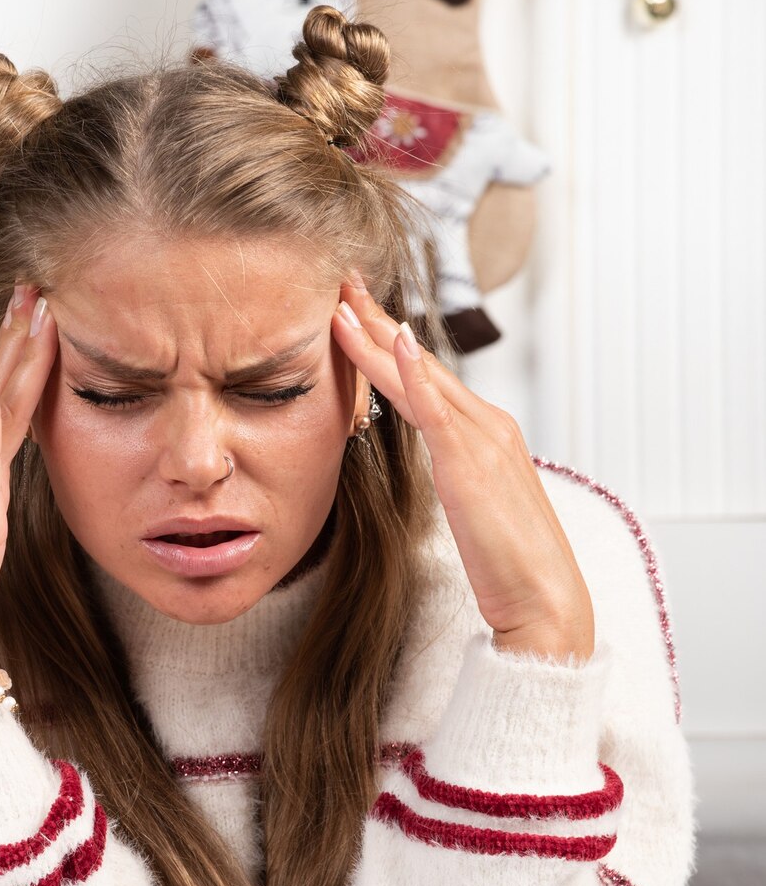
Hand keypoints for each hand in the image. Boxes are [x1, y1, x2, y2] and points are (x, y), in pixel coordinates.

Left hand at [331, 273, 593, 660]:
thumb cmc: (508, 563)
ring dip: (377, 336)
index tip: (353, 312)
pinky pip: (435, 408)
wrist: (545, 601)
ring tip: (342, 303)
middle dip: (376, 322)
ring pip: (419, 376)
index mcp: (484, 433)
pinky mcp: (471, 463)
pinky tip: (391, 341)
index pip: (425, 376)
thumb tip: (427, 460)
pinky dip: (411, 373)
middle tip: (340, 283)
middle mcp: (486, 425)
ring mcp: (482, 439)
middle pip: (419, 362)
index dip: (386, 342)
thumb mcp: (471, 504)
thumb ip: (452, 472)